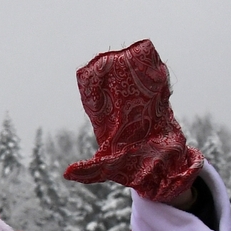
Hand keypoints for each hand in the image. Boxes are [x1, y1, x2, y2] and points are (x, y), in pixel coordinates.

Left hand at [60, 40, 204, 201]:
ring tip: (135, 56)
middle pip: (117, 85)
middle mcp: (124, 111)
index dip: (94, 84)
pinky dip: (157, 75)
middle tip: (117, 58)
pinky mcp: (161, 107)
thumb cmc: (133, 169)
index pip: (96, 97)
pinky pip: (158, 87)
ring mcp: (143, 107)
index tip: (94, 69)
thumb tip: (66, 173)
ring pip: (138, 82)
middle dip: (116, 71)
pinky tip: (155, 65)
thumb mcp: (108, 168)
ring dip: (137, 69)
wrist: (164, 171)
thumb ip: (90, 170)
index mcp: (107, 122)